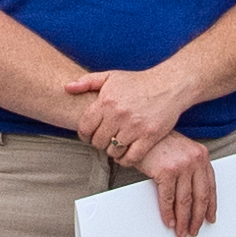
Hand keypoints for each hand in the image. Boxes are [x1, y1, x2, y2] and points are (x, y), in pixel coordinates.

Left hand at [58, 58, 181, 168]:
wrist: (169, 85)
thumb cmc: (139, 82)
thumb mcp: (111, 76)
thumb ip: (87, 81)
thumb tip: (67, 88)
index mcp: (107, 101)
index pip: (85, 127)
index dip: (85, 134)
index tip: (90, 135)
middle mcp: (119, 114)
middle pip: (98, 142)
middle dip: (100, 143)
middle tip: (106, 140)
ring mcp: (135, 126)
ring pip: (113, 151)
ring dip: (113, 152)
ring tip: (117, 145)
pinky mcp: (149, 136)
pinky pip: (131, 157)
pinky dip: (126, 160)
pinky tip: (126, 154)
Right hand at [136, 129, 219, 236]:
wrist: (141, 131)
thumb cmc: (158, 141)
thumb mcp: (181, 151)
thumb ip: (190, 168)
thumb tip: (191, 196)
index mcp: (201, 156)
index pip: (210, 187)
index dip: (210, 206)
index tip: (209, 218)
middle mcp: (195, 160)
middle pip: (200, 197)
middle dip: (197, 217)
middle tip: (194, 230)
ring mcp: (181, 165)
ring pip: (185, 201)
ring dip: (182, 220)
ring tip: (180, 231)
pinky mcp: (166, 171)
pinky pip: (168, 199)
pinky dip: (168, 213)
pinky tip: (168, 221)